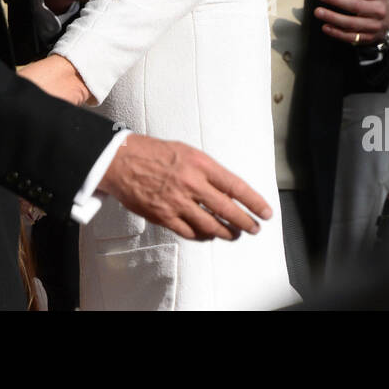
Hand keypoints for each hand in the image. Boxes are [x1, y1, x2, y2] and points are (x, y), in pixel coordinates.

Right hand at [98, 134, 271, 240]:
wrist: (122, 160)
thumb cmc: (154, 153)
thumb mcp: (187, 152)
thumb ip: (207, 171)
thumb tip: (227, 189)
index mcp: (200, 164)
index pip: (235, 187)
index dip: (254, 202)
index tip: (266, 212)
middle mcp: (191, 184)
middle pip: (227, 210)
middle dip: (245, 222)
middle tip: (254, 229)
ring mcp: (177, 202)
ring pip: (210, 225)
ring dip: (226, 233)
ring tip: (234, 235)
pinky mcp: (164, 216)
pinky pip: (190, 232)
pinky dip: (203, 236)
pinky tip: (209, 236)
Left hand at [314, 0, 388, 44]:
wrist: (387, 22)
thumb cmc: (374, 2)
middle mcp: (378, 10)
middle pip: (355, 5)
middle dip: (336, 0)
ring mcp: (374, 26)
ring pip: (351, 23)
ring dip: (332, 17)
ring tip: (319, 12)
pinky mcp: (367, 38)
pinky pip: (349, 36)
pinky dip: (336, 32)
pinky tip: (326, 27)